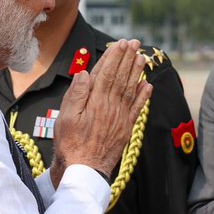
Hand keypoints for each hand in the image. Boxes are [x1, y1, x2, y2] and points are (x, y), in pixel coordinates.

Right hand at [51, 39, 152, 186]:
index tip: (120, 44)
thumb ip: (77, 94)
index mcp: (95, 102)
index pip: (107, 73)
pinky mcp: (126, 128)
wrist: (85, 170)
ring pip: (131, 90)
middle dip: (128, 59)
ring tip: (142, 57)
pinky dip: (144, 96)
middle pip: (121, 78)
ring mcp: (121, 117)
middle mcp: (111, 107)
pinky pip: (138, 109)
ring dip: (137, 72)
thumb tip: (84, 73)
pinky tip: (148, 85)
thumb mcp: (66, 117)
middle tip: (134, 43)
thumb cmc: (71, 143)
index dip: (114, 57)